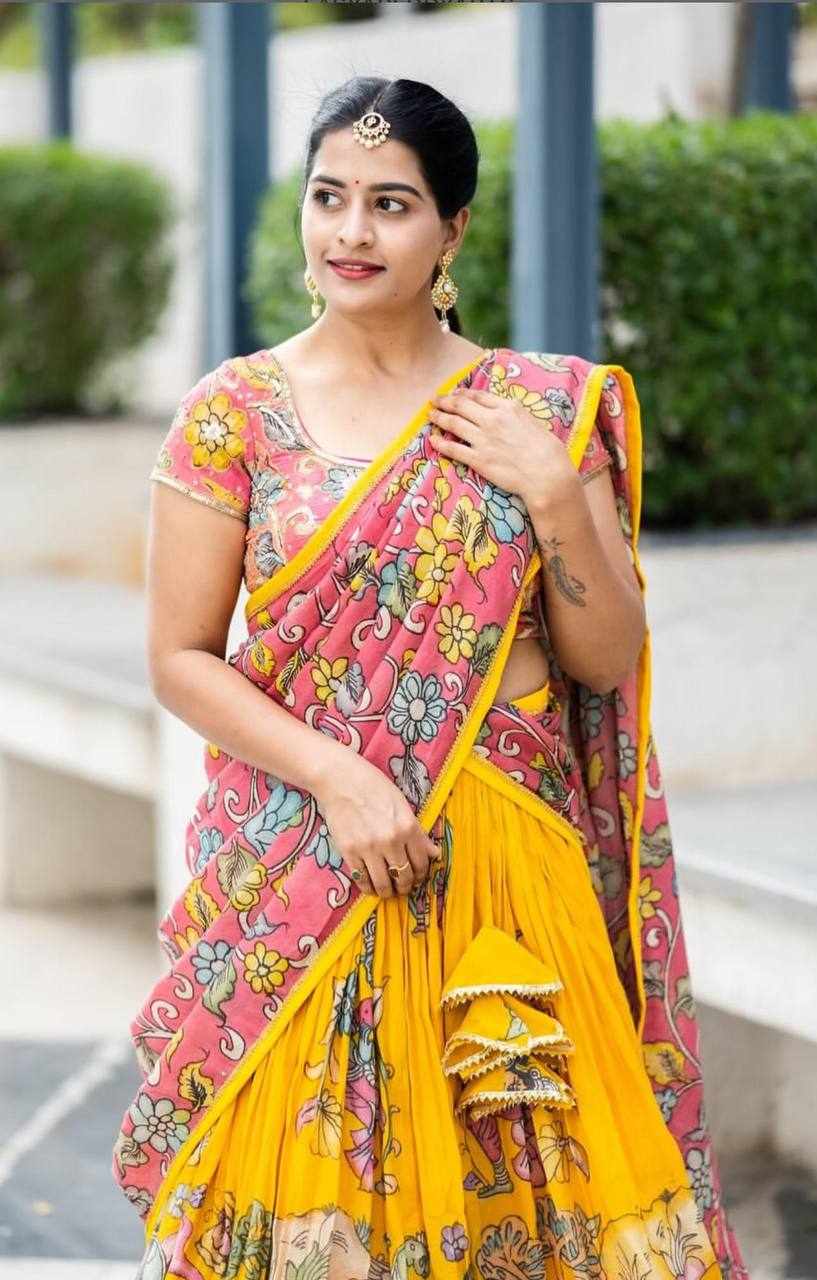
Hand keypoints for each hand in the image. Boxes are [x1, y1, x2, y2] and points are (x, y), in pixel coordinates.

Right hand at [310, 745, 438, 897]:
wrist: (341, 780)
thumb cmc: (374, 788)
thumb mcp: (402, 805)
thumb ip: (419, 833)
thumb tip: (436, 854)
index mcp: (408, 827)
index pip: (421, 863)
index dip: (421, 875)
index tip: (417, 877)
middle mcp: (391, 840)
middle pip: (403, 877)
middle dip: (405, 886)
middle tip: (402, 887)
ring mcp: (368, 848)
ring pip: (383, 883)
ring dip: (387, 892)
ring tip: (387, 890)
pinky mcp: (349, 852)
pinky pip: (361, 879)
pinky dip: (367, 887)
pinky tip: (370, 886)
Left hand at [427, 387, 576, 509]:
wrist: (546, 474)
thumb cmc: (547, 451)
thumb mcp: (532, 422)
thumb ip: (515, 416)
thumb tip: (506, 414)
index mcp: (508, 408)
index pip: (479, 396)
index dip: (463, 393)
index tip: (455, 393)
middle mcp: (492, 420)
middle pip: (461, 406)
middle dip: (445, 401)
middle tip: (435, 400)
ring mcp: (483, 439)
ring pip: (454, 424)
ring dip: (439, 417)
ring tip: (431, 415)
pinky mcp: (478, 460)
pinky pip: (453, 449)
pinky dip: (441, 443)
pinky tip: (433, 439)